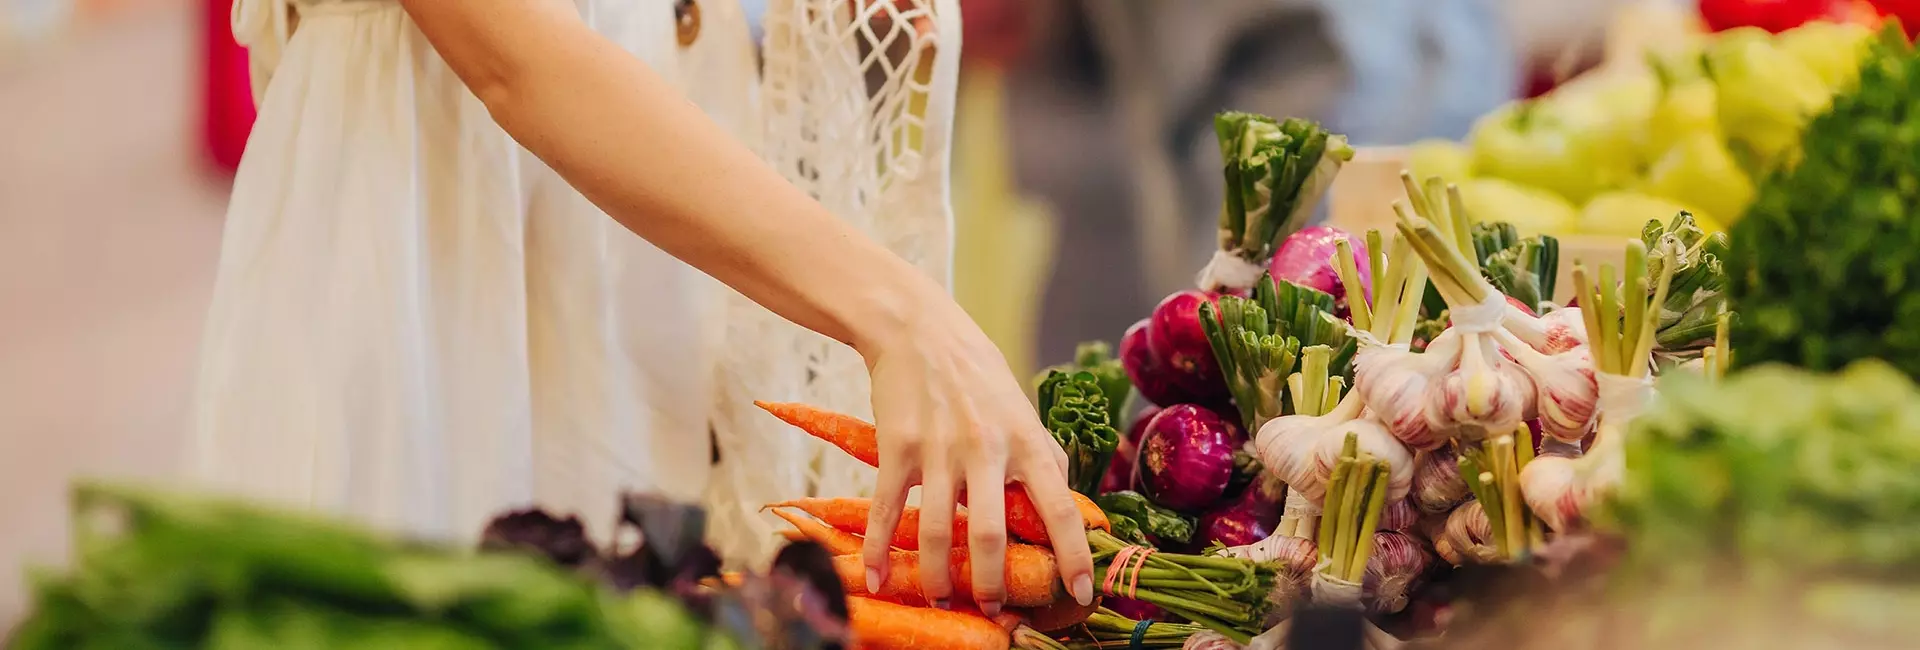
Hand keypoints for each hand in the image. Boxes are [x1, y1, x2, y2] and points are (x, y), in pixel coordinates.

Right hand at [856, 293, 1094, 616]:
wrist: (915, 328)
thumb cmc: (975, 370)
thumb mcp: (1021, 406)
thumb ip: (1042, 453)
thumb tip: (1070, 499)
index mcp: (1025, 439)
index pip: (1060, 507)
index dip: (1073, 555)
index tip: (1080, 592)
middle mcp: (986, 448)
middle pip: (992, 534)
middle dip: (993, 583)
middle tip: (994, 610)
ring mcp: (938, 449)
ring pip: (939, 531)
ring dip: (939, 576)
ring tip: (941, 599)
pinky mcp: (897, 448)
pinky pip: (888, 510)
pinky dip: (879, 550)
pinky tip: (877, 577)